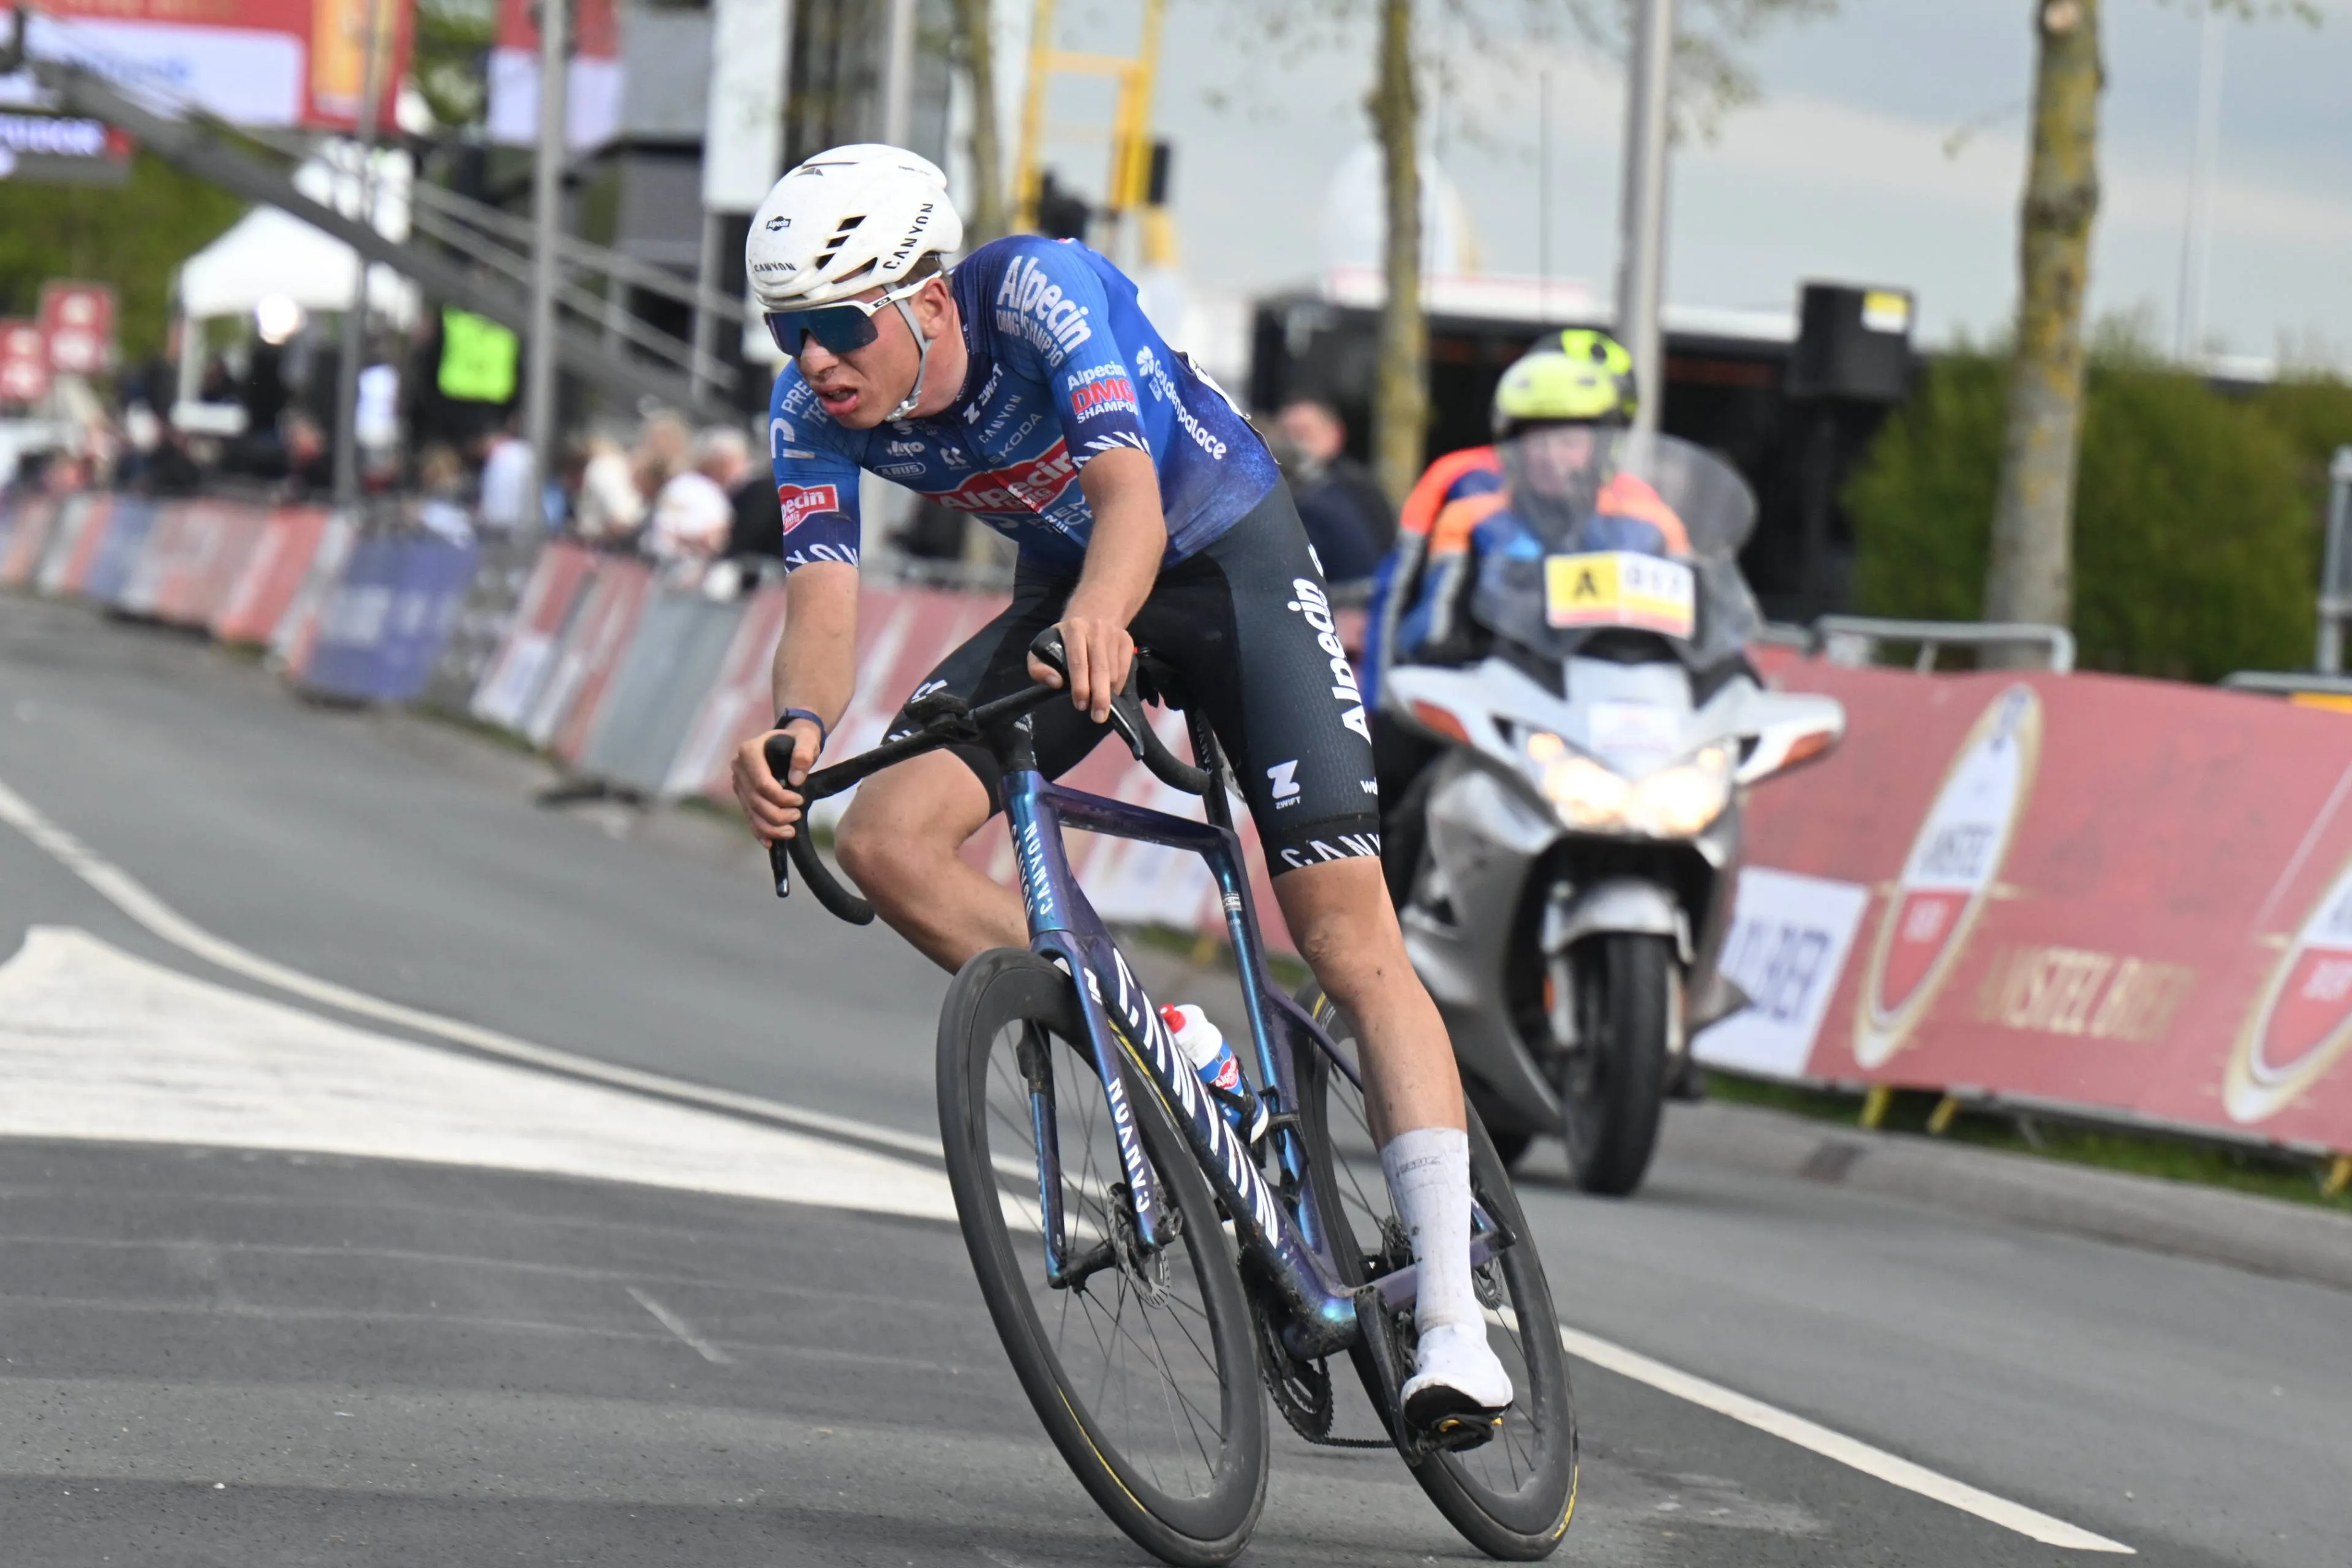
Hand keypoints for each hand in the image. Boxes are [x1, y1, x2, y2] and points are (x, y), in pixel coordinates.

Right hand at [731, 717, 823, 842]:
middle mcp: (739, 768)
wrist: (789, 743)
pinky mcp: (743, 796)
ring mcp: (739, 783)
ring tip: (790, 832)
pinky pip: (749, 816)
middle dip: (777, 814)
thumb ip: (803, 754)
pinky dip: (759, 831)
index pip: (761, 783)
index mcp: (749, 752)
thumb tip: (796, 780)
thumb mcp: (806, 740)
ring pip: (751, 812)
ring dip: (770, 827)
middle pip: (755, 800)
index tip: (799, 800)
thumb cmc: (798, 740)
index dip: (780, 797)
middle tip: (797, 816)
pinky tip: (770, 842)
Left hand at [1027, 611, 1132, 723]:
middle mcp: (1096, 629)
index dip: (1079, 685)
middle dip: (1099, 696)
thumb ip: (1039, 668)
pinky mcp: (1127, 640)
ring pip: (1114, 672)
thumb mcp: (1043, 648)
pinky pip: (1125, 670)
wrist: (1094, 612)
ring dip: (1107, 692)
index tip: (1080, 705)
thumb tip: (1056, 683)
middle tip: (1098, 717)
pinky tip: (1110, 691)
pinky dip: (1118, 685)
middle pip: (1100, 669)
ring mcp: (1114, 634)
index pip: (1077, 661)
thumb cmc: (1063, 639)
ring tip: (1099, 703)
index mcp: (1073, 629)